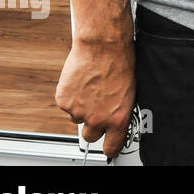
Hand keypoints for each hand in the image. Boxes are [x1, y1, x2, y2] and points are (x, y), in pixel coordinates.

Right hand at [54, 35, 135, 158]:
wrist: (103, 45)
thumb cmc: (120, 62)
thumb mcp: (130, 91)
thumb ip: (119, 110)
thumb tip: (117, 117)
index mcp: (117, 118)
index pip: (111, 147)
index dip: (110, 146)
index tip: (109, 145)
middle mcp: (97, 119)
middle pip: (90, 136)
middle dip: (93, 125)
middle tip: (97, 107)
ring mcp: (78, 111)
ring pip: (77, 118)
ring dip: (81, 107)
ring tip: (91, 87)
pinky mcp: (63, 101)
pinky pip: (66, 104)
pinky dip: (71, 96)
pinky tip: (81, 81)